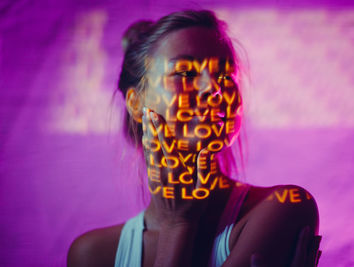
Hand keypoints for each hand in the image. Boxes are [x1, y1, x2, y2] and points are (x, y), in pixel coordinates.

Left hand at [142, 107, 216, 225]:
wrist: (175, 223)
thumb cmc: (194, 206)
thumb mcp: (205, 191)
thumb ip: (205, 170)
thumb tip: (205, 151)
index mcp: (176, 172)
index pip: (167, 145)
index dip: (161, 129)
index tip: (156, 115)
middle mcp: (163, 171)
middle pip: (154, 144)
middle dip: (151, 126)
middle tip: (146, 110)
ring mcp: (155, 175)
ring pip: (149, 150)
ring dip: (147, 133)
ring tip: (144, 119)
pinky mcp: (151, 179)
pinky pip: (147, 159)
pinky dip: (146, 146)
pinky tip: (146, 138)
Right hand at [250, 227, 321, 266]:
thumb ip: (259, 266)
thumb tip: (254, 254)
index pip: (300, 252)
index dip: (303, 239)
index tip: (307, 227)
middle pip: (309, 258)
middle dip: (313, 246)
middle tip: (318, 235)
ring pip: (311, 266)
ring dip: (314, 256)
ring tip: (318, 248)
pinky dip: (313, 265)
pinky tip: (314, 263)